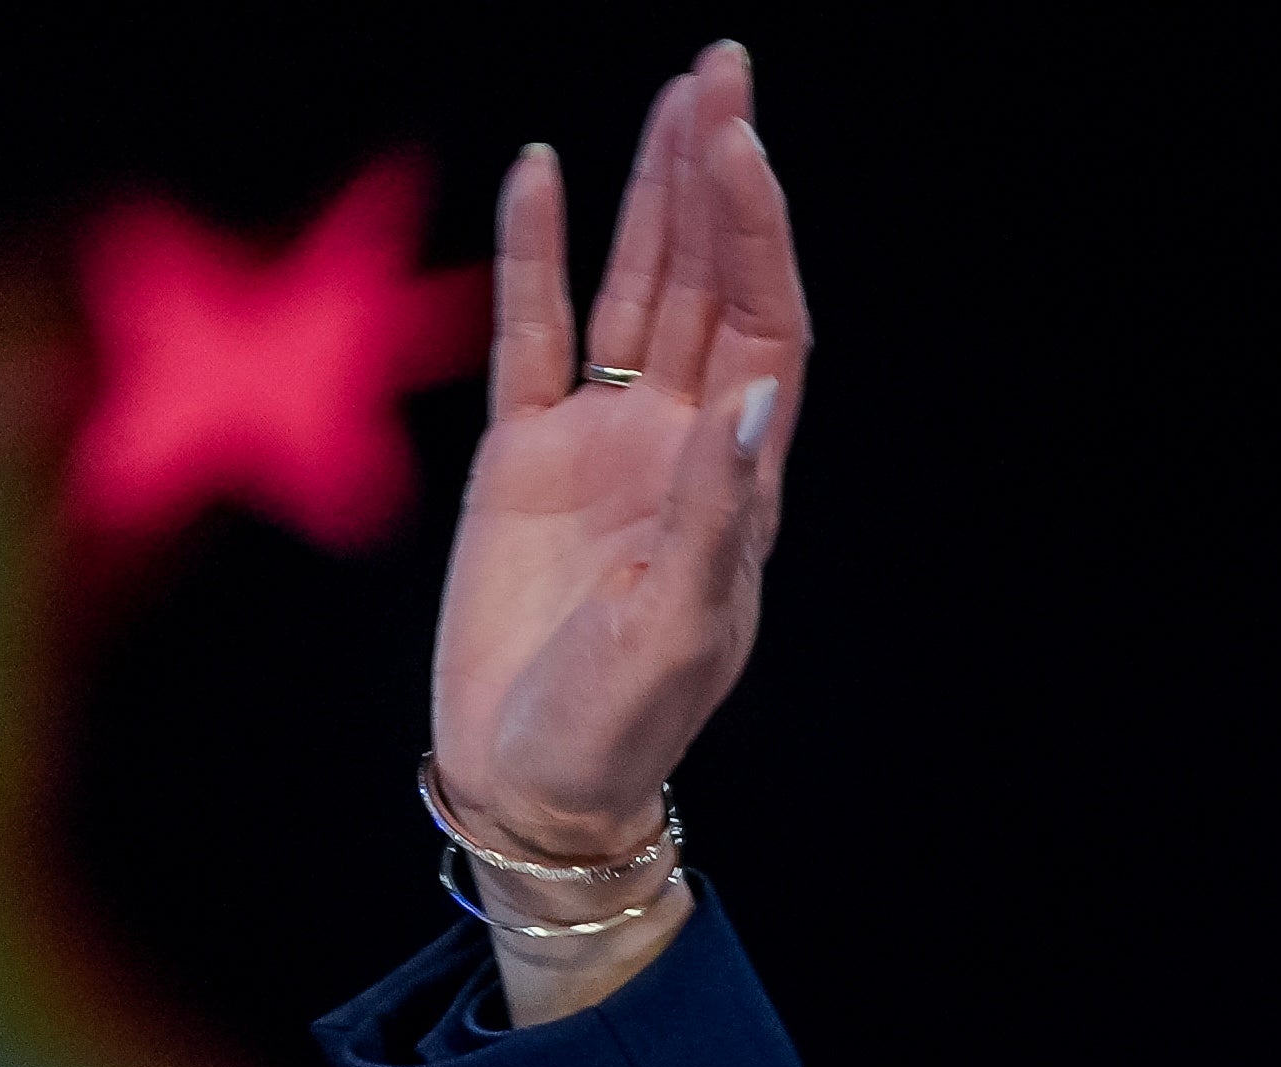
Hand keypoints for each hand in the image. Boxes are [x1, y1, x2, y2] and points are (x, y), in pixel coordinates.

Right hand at [431, 47, 810, 995]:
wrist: (530, 781)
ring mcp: (598, 440)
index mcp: (735, 482)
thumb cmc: (618, 727)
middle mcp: (676, 442)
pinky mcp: (519, 455)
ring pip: (629, 287)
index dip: (755, 235)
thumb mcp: (677, 628)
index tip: (744, 144)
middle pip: (705, 281)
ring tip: (670, 95)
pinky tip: (541, 173)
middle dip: (715, 179)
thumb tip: (751, 403)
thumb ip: (714, 515)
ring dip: (648, 196)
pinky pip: (529, 332)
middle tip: (721, 69)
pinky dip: (536, 254)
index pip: (761, 326)